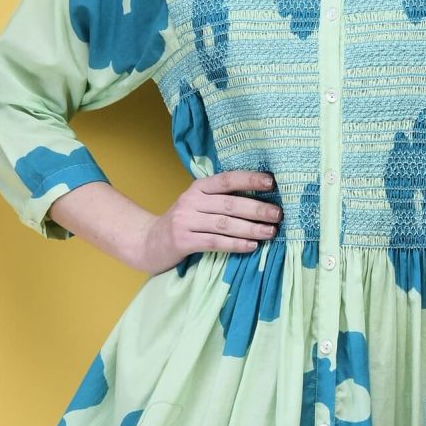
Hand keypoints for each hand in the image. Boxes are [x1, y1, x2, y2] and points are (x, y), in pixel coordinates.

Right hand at [139, 169, 281, 272]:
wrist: (147, 242)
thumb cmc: (182, 224)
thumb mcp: (197, 205)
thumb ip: (220, 200)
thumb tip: (261, 199)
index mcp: (198, 188)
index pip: (227, 179)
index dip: (249, 179)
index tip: (272, 182)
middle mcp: (191, 200)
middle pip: (230, 203)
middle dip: (257, 208)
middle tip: (278, 214)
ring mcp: (185, 221)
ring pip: (225, 224)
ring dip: (251, 228)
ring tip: (270, 232)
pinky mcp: (182, 241)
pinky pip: (214, 242)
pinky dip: (235, 245)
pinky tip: (251, 246)